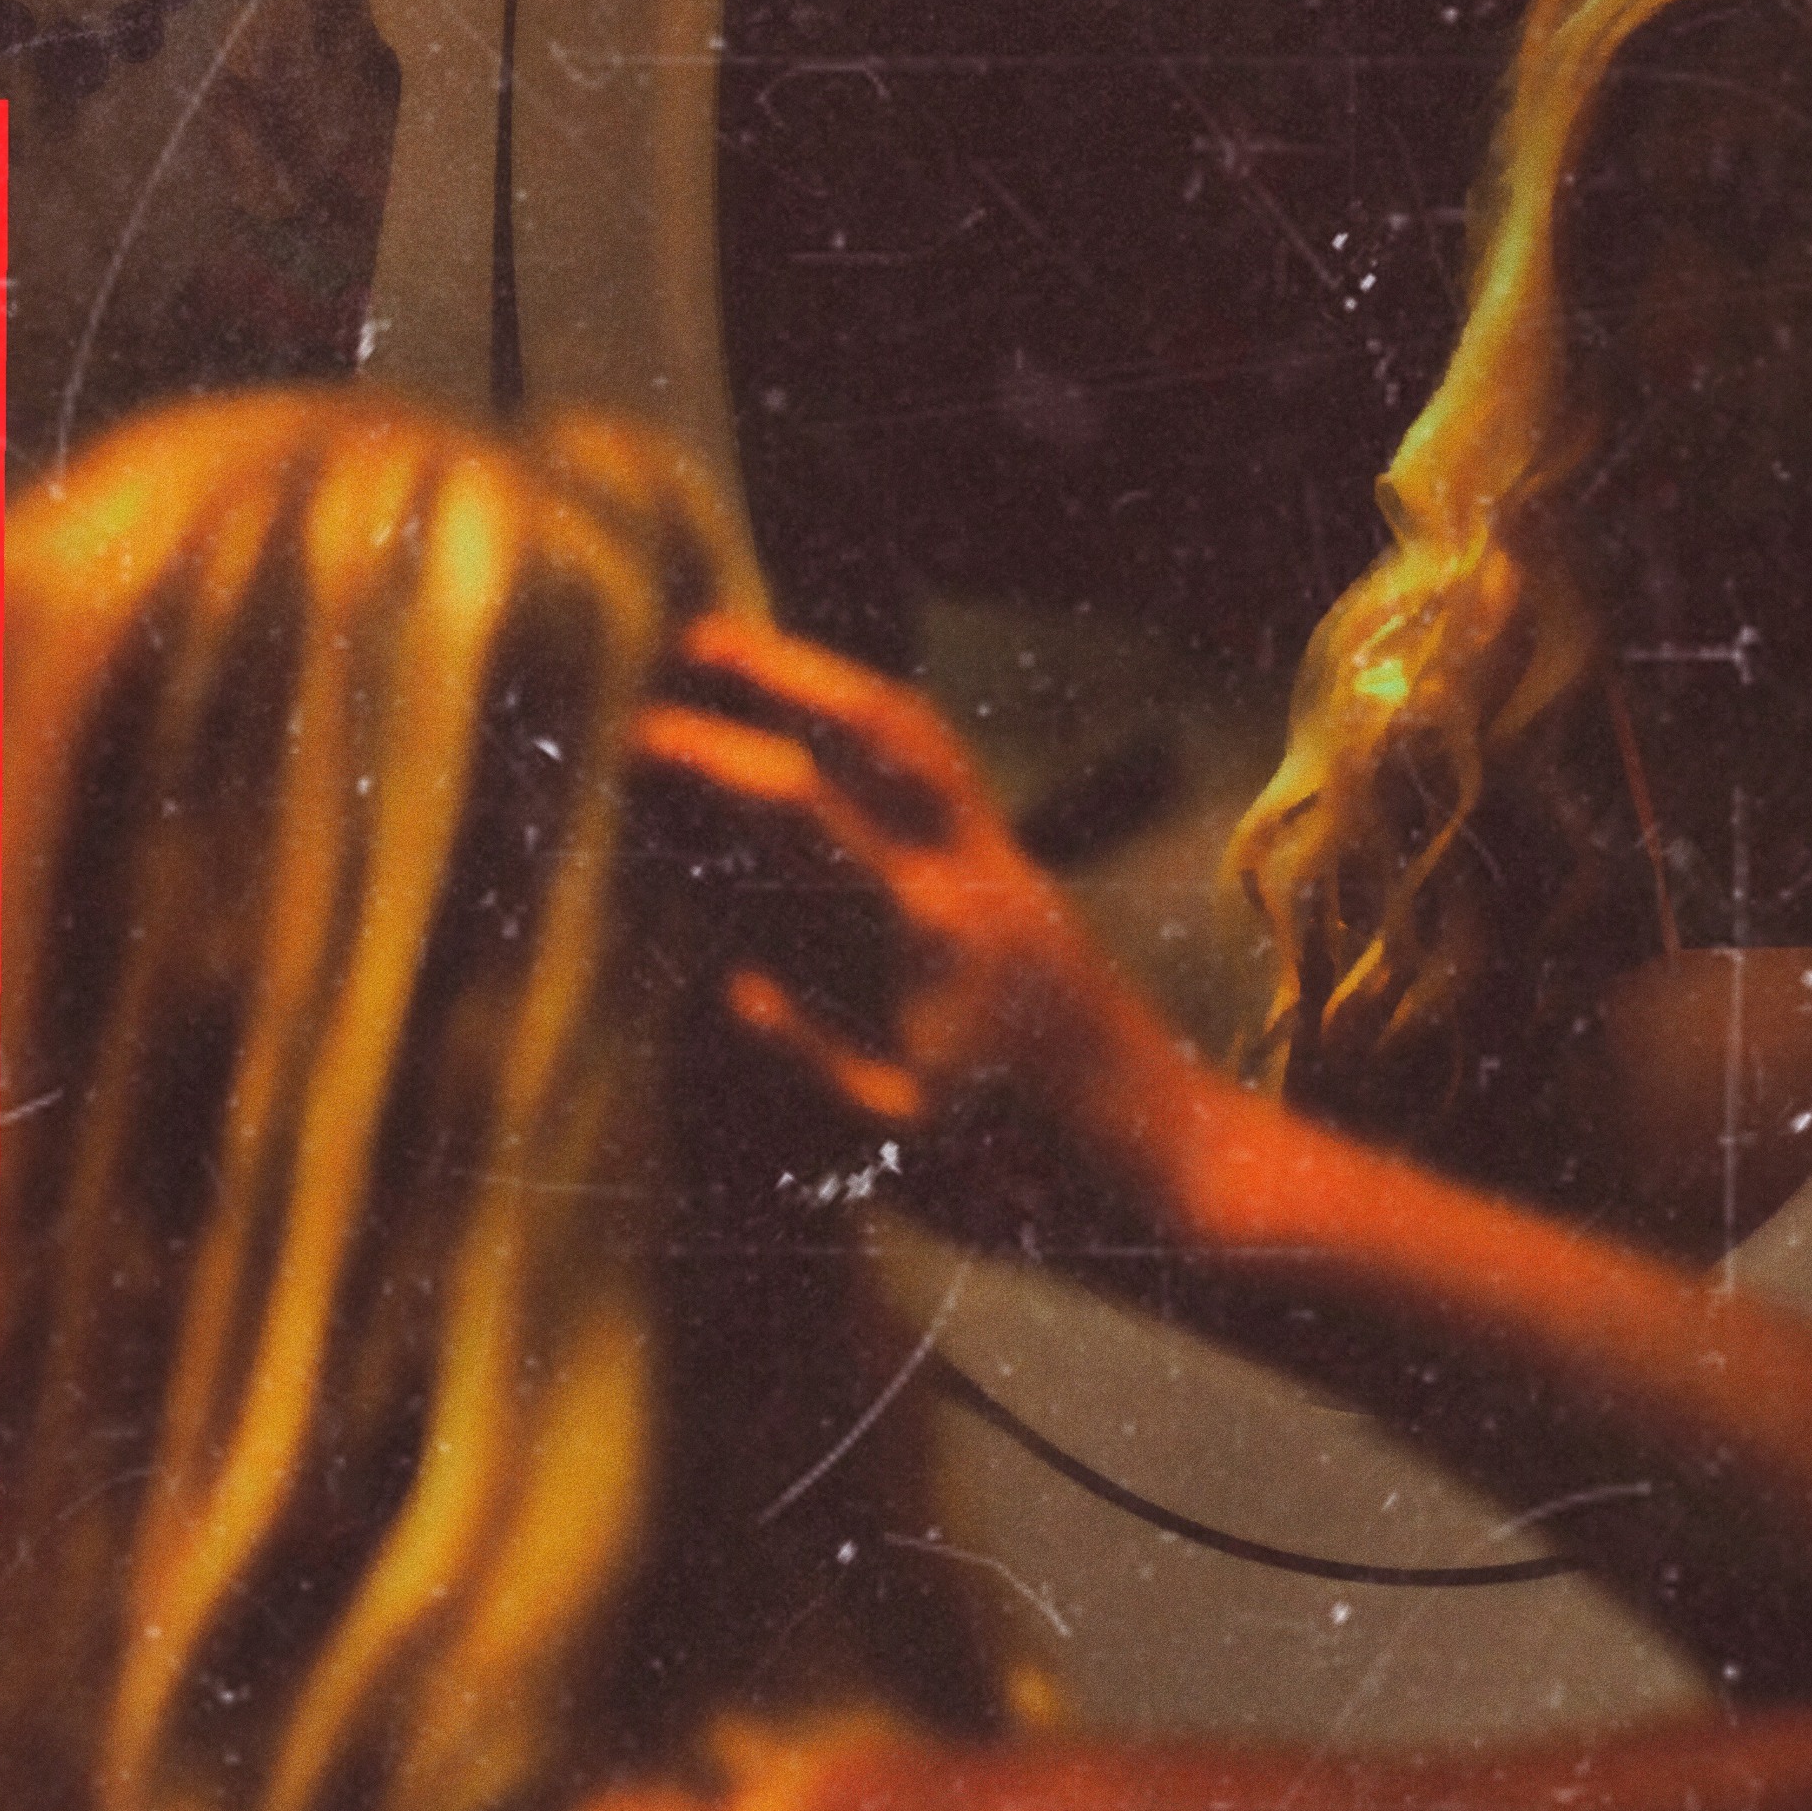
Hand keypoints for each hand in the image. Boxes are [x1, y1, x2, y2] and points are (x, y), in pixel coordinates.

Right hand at [630, 618, 1182, 1197]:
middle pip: (884, 728)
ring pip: (928, 739)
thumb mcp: (897, 1137)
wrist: (1171, 1162)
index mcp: (931, 927)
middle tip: (700, 638)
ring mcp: (1011, 869)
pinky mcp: (1027, 884)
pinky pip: (950, 777)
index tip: (640, 735)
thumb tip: (727, 984)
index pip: (808, 806)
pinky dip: (888, 736)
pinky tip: (847, 745)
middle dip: (789, 672)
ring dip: (843, 688)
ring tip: (765, 664)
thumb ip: (810, 1056)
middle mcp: (977, 871)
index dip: (719, 758)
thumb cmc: (1031, 1172)